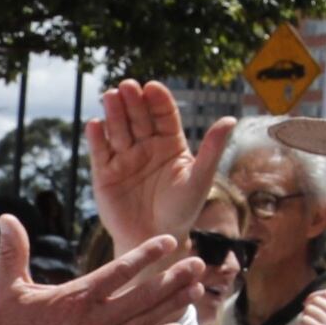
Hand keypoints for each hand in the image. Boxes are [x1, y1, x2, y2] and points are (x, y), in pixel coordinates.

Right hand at [0, 211, 204, 324]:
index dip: (146, 254)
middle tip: (200, 263)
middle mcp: (95, 320)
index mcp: (76, 297)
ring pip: (146, 320)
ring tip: (197, 289)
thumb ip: (13, 252)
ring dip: (173, 304)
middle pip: (144, 295)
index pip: (120, 270)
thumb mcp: (6, 288)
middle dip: (174, 278)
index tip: (169, 241)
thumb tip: (6, 217)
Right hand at [89, 81, 232, 247]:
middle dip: (133, 101)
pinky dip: (97, 138)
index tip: (152, 87)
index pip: (164, 116)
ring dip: (114, 113)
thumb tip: (230, 120)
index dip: (157, 100)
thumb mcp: (200, 178)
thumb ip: (212, 150)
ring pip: (118, 130)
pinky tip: (95, 124)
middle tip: (127, 86)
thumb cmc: (183, 210)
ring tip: (110, 96)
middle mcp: (146, 146)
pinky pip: (100, 152)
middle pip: (138, 118)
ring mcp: (125, 158)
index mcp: (171, 143)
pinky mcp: (105, 174)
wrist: (156, 238)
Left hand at [298, 285, 325, 324]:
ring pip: (310, 309)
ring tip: (307, 318)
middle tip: (307, 310)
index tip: (310, 300)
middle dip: (310, 304)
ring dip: (306, 313)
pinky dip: (303, 321)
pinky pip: (306, 319)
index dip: (316, 295)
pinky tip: (306, 324)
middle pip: (317, 300)